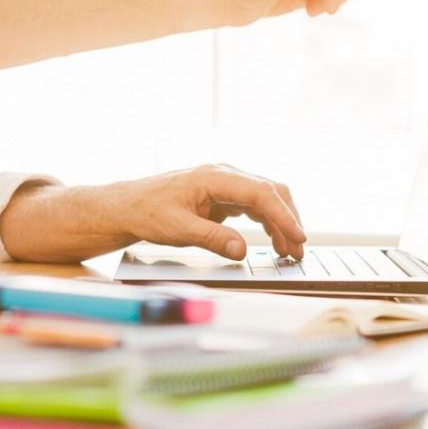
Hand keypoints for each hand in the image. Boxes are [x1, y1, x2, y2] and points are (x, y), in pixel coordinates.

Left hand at [115, 163, 304, 260]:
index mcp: (214, 177)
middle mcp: (223, 176)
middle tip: (298, 250)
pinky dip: (268, 223)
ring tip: (289, 252)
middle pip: (269, 191)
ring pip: (265, 199)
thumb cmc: (148, 212)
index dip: (283, 215)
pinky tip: (274, 241)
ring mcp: (224, 184)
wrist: (129, 206)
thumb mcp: (178, 229)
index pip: (260, 192)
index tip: (298, 237)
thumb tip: (241, 250)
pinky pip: (253, 206)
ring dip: (280, 223)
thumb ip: (211, 238)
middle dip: (288, 220)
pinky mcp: (222, 196)